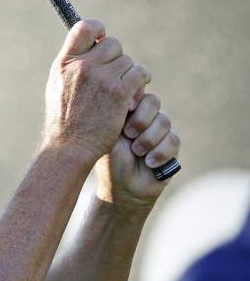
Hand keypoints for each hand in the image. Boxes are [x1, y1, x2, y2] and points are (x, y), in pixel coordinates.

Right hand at [41, 20, 150, 161]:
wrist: (69, 147)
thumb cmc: (63, 122)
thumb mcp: (57, 87)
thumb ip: (71, 66)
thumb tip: (90, 47)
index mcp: (64, 63)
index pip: (84, 28)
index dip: (98, 29)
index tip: (101, 39)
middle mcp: (82, 66)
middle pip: (112, 44)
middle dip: (116, 58)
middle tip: (114, 76)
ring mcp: (101, 78)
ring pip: (128, 61)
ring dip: (129, 74)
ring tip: (122, 91)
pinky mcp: (119, 92)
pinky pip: (140, 74)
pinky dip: (140, 82)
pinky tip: (133, 95)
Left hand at [95, 92, 180, 207]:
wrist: (123, 188)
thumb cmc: (110, 162)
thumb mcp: (108, 136)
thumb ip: (116, 115)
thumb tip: (126, 98)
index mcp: (127, 112)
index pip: (137, 92)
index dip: (134, 100)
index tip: (126, 110)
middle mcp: (144, 118)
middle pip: (153, 102)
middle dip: (141, 120)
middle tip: (129, 135)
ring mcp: (159, 131)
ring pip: (164, 121)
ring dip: (148, 139)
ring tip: (137, 152)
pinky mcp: (171, 145)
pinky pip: (173, 140)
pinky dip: (159, 153)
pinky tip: (149, 163)